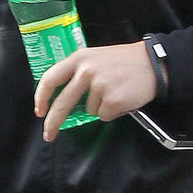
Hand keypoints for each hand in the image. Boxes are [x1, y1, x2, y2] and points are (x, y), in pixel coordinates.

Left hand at [34, 40, 156, 142]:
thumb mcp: (96, 58)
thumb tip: (64, 100)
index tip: (40, 111)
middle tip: (49, 134)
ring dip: (100, 108)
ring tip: (115, 93)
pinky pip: (104, 116)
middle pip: (62, 103)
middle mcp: (86, 71)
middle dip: (53, 122)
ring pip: (88, 111)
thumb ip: (78, 73)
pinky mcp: (112, 101)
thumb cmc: (124, 62)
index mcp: (79, 59)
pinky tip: (122, 99)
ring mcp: (99, 86)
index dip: (42, 97)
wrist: (152, 64)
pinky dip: (112, 112)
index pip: (51, 79)